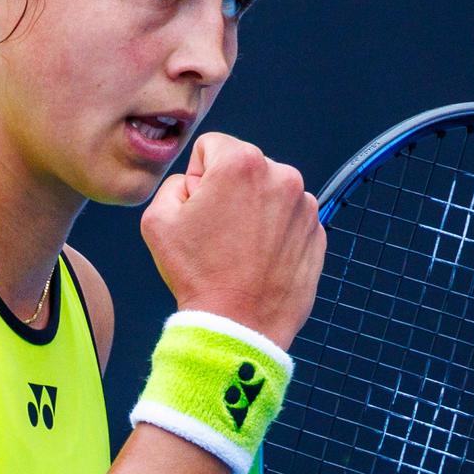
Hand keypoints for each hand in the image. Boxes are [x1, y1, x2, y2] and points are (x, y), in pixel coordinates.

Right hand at [140, 132, 324, 349]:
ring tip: (239, 249)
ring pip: (268, 193)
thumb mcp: (157, 220)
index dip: (197, 177)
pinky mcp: (317, 233)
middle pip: (243, 168)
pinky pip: (289, 219)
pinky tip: (259, 259)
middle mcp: (281, 175)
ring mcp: (305, 206)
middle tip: (218, 232)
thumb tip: (193, 183)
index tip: (199, 208)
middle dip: (228, 191)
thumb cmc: (199, 275)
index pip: (211, 147)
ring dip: (254, 211)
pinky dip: (275, 233)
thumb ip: (173, 184)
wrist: (238, 325)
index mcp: (241, 163)